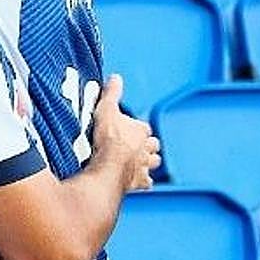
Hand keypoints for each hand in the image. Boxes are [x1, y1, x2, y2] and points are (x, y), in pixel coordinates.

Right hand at [90, 74, 160, 190]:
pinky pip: (146, 182)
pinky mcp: (139, 181)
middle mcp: (146, 148)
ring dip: (148, 162)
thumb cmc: (108, 137)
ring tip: (140, 163)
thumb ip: (112, 94)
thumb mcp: (106, 109)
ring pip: (153, 163)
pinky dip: (142, 181)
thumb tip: (116, 77)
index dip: (138, 128)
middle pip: (153, 145)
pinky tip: (137, 181)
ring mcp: (144, 165)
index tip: (130, 128)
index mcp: (140, 130)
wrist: (110, 164)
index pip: (144, 127)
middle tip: (138, 146)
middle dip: (147, 146)